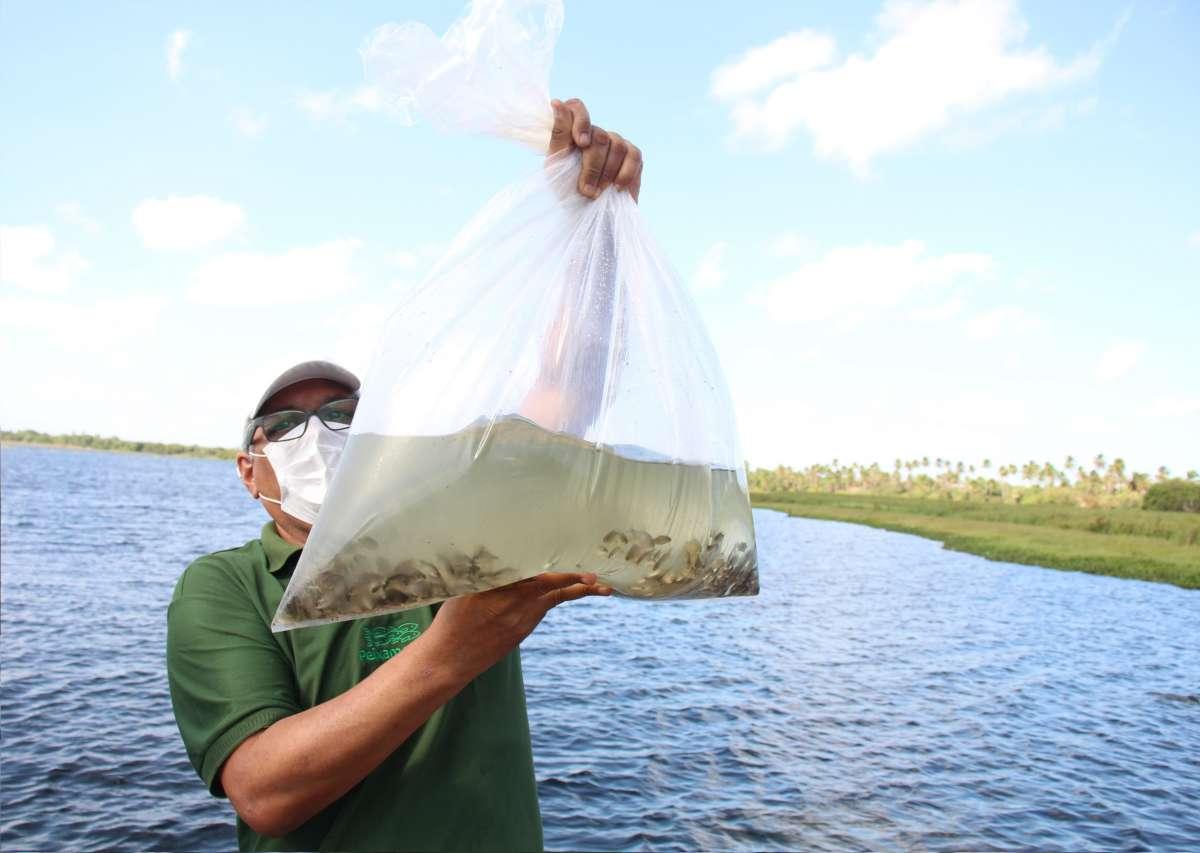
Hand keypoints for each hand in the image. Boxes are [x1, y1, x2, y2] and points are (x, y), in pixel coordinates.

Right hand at [429, 572, 611, 679]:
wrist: (449, 660)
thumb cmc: (451, 621)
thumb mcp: (464, 591)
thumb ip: (486, 573)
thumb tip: (496, 553)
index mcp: (500, 592)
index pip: (535, 577)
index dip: (559, 573)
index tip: (578, 569)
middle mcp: (514, 606)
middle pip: (551, 588)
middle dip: (574, 581)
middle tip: (596, 578)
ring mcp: (520, 621)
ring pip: (553, 600)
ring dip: (577, 592)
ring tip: (601, 587)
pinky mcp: (521, 631)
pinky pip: (543, 609)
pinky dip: (557, 598)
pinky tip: (571, 592)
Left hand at [549, 98, 642, 201]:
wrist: (588, 217)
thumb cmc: (568, 191)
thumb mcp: (556, 165)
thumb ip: (558, 135)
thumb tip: (556, 103)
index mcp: (574, 131)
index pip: (577, 107)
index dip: (580, 120)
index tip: (580, 143)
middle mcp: (596, 133)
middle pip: (598, 135)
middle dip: (591, 166)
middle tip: (585, 190)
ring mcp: (617, 142)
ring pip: (616, 145)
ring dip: (606, 174)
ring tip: (597, 194)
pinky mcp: (634, 156)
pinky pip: (633, 156)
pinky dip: (624, 174)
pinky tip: (616, 188)